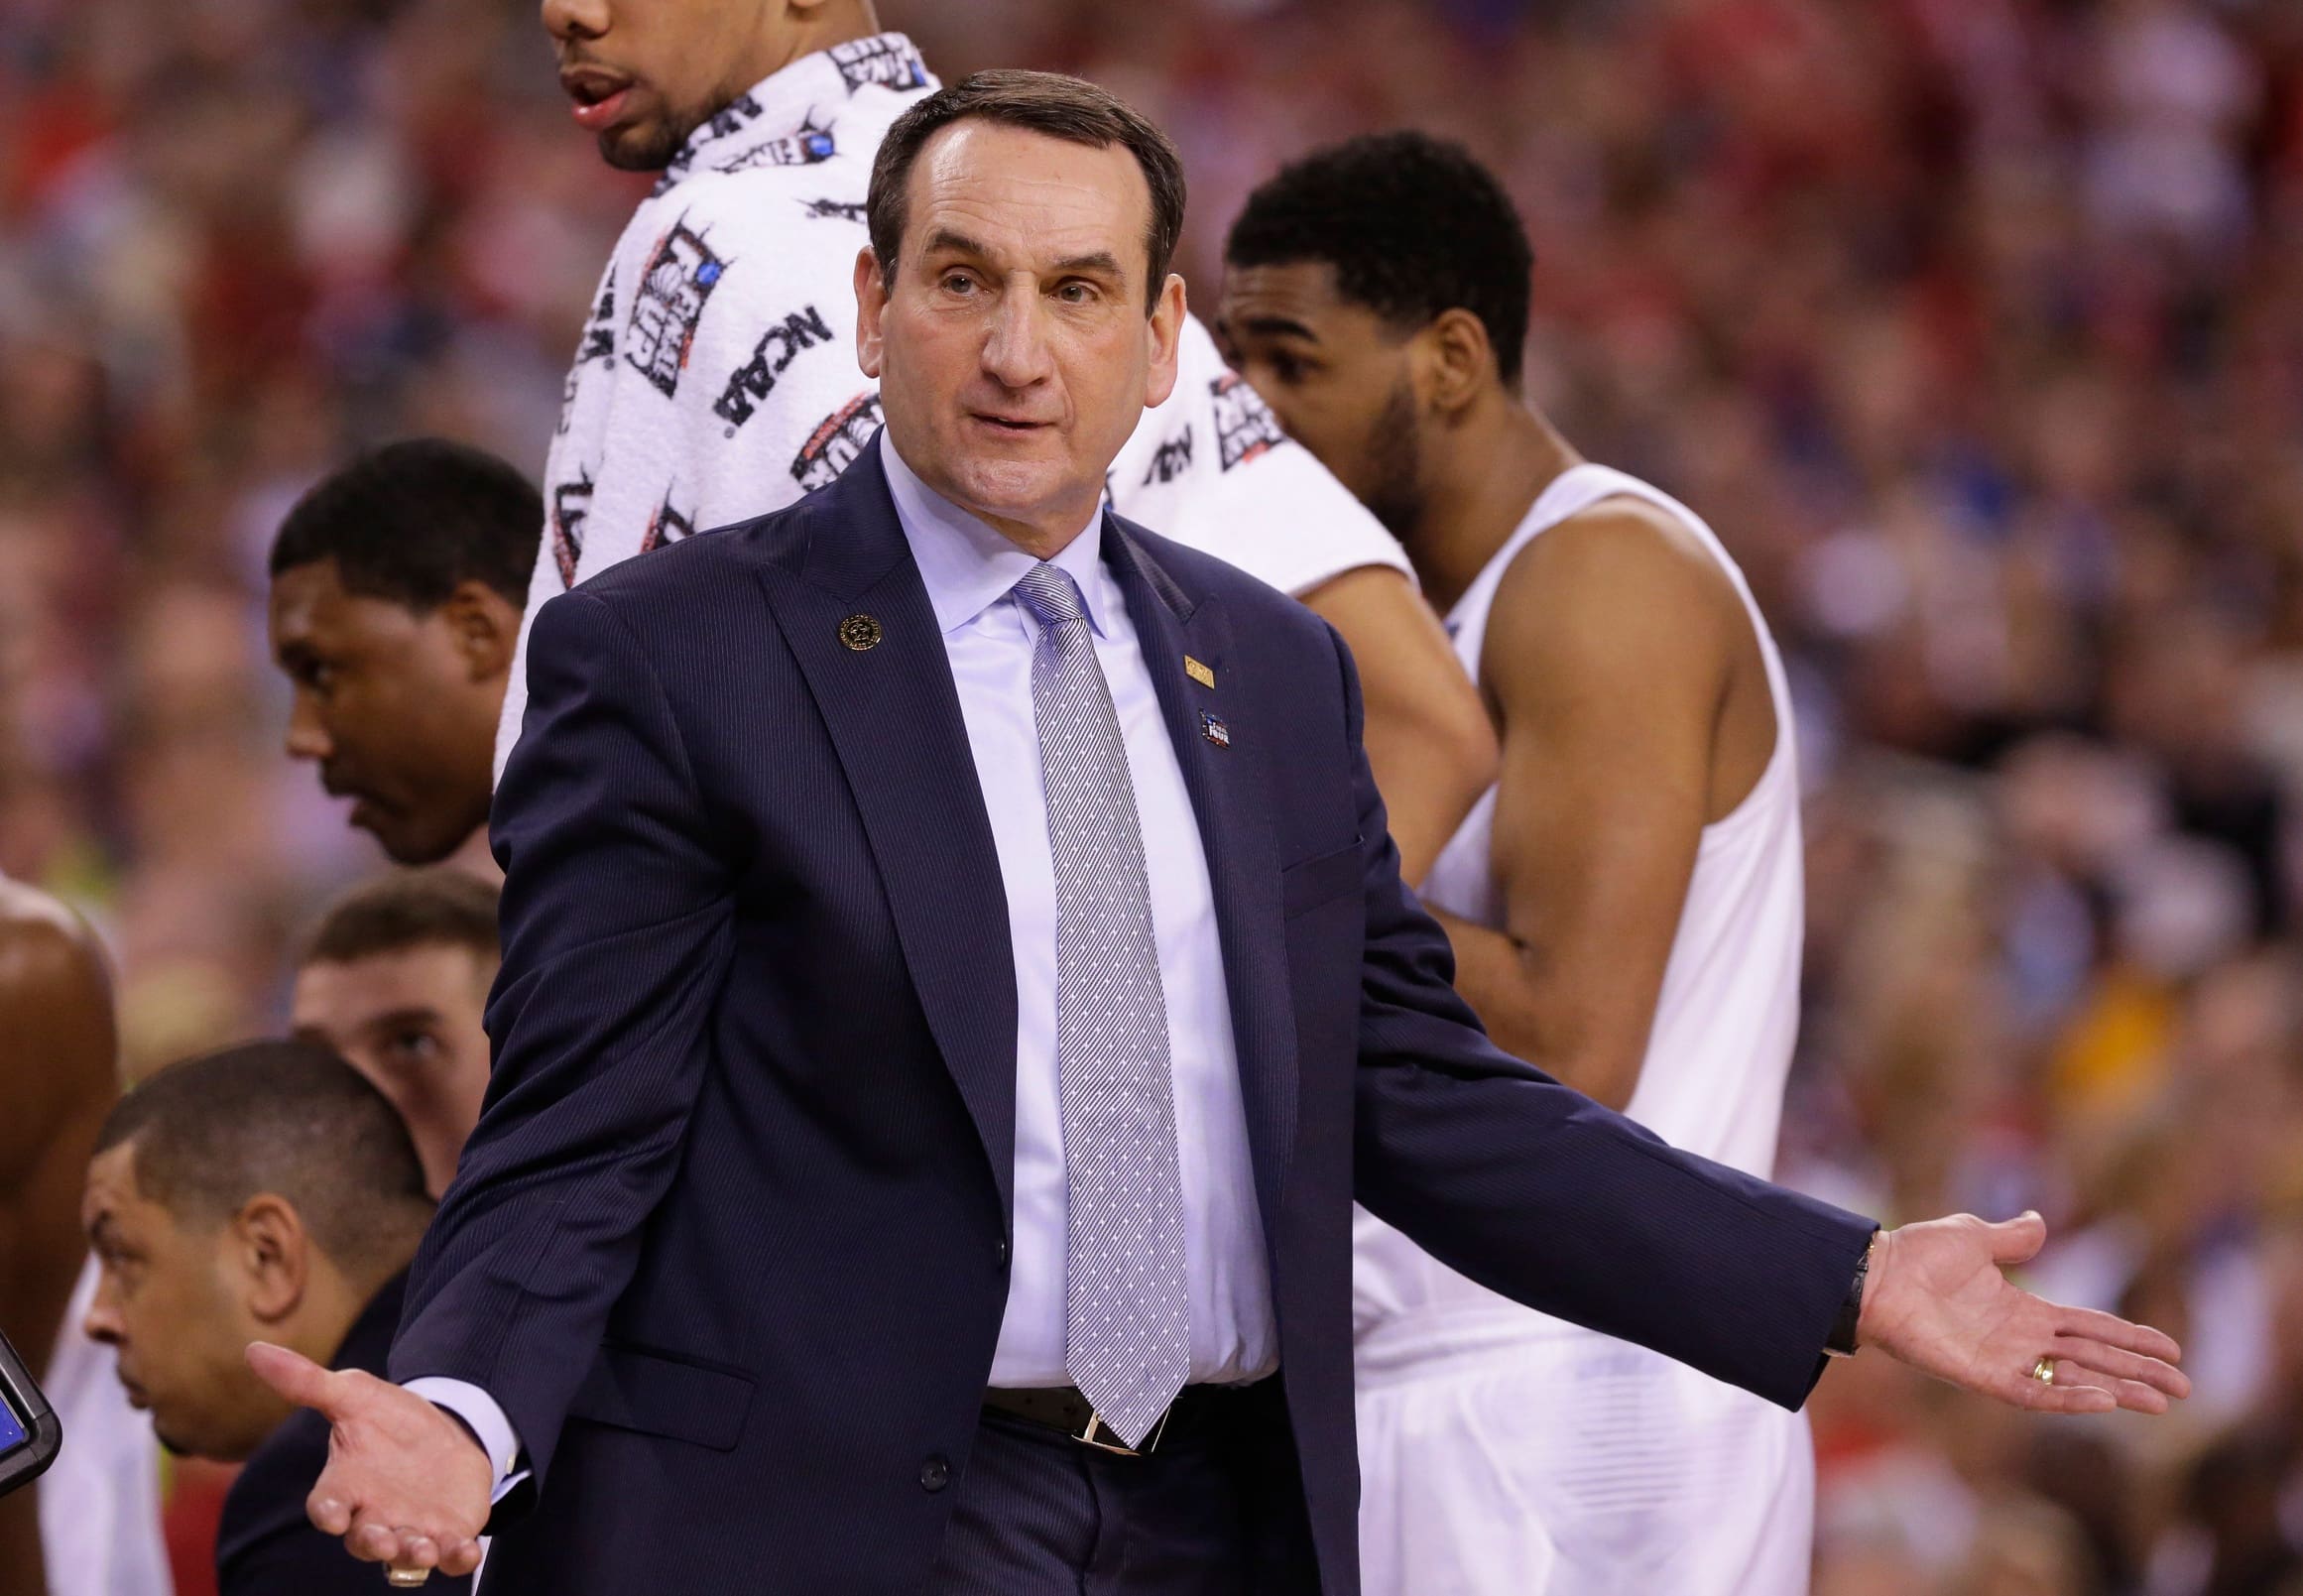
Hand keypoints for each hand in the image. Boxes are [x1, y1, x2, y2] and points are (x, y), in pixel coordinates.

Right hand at [246, 1342, 493, 1580]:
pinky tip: (468, 1552)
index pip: (326, 1506)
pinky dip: (458, 1558)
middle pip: (363, 1540)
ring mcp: (410, 1529)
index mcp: (345, 1486)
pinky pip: (451, 1556)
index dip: (327, 1512)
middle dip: (372, 1542)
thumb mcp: (353, 1394)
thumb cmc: (385, 1420)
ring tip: (421, 1549)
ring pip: (404, 1556)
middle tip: (383, 1540)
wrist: (443, 1431)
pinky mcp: (448, 1534)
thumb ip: (307, 1381)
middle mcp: (373, 1516)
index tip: (331, 1515)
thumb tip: (255, 1349)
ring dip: (412, 1555)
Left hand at [1857, 1212, 2189, 1413]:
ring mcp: (2005, 1360)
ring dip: (2117, 1391)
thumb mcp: (1973, 1237)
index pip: (2090, 1327)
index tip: (2170, 1348)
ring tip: (2160, 1402)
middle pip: (2094, 1358)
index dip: (2129, 1337)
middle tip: (2184, 1388)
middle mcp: (2021, 1339)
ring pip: (2074, 1381)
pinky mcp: (1983, 1376)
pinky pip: (2034, 1395)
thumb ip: (2012, 1237)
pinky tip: (2104, 1401)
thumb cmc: (1916, 1255)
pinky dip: (2068, 1399)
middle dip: (2138, 1372)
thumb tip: (2040, 1222)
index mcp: (2024, 1309)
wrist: (1876, 1274)